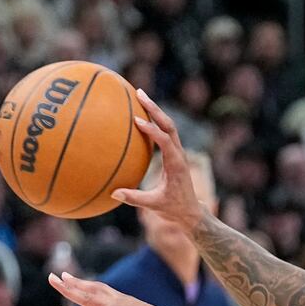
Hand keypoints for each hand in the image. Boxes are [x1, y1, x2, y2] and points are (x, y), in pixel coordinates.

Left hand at [52, 272, 167, 305]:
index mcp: (126, 305)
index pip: (102, 293)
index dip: (87, 287)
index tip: (75, 281)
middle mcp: (119, 301)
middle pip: (91, 289)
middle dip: (73, 283)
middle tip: (56, 276)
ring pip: (86, 296)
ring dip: (68, 289)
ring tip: (52, 280)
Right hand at [110, 90, 205, 232]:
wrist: (190, 212)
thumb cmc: (173, 209)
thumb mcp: (154, 205)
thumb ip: (135, 199)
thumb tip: (114, 194)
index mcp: (176, 164)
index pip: (165, 141)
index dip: (152, 130)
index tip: (137, 120)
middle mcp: (179, 154)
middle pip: (169, 125)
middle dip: (155, 108)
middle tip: (139, 93)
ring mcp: (178, 152)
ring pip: (168, 126)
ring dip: (155, 110)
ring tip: (139, 96)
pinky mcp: (174, 154)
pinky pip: (165, 133)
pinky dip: (154, 121)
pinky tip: (140, 114)